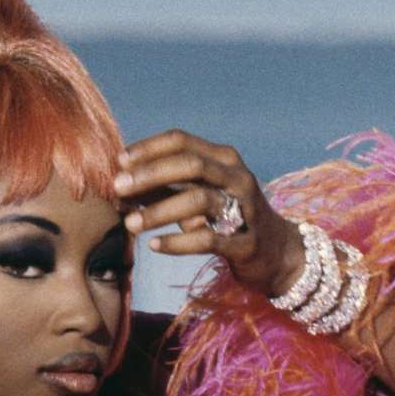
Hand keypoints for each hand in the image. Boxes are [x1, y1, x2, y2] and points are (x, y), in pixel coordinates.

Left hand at [115, 129, 303, 297]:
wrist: (277, 254)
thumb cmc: (228, 219)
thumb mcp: (198, 196)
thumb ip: (164, 188)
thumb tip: (119, 184)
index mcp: (224, 159)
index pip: (182, 141)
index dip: (148, 148)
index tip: (118, 162)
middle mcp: (237, 177)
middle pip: (190, 164)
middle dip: (150, 174)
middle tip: (118, 188)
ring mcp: (245, 208)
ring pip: (199, 200)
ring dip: (159, 211)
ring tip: (130, 225)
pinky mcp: (246, 242)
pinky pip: (209, 239)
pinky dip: (178, 242)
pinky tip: (155, 246)